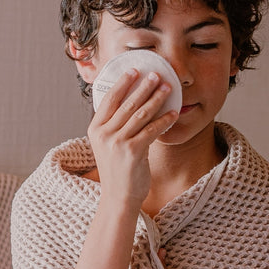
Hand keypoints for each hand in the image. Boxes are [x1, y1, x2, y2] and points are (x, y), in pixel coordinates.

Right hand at [87, 69, 178, 208]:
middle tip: (156, 74)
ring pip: (140, 114)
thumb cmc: (117, 170)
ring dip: (156, 99)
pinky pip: (151, 130)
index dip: (122, 83)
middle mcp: (104, 134)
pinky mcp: (132, 152)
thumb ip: (115, 126)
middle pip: (127, 103)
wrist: (118, 197)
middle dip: (143, 86)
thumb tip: (134, 103)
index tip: (134, 71)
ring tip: (167, 88)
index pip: (109, 99)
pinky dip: (164, 120)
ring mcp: (117, 143)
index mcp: (95, 129)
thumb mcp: (108, 145)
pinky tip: (174, 113)